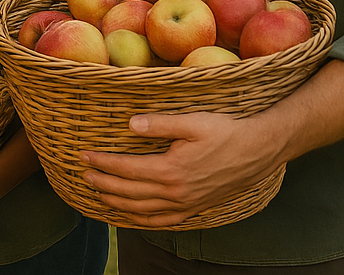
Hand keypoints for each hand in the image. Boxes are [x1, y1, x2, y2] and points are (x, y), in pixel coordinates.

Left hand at [81, 111, 284, 226]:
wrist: (259, 151)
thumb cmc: (226, 132)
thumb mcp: (192, 122)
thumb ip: (160, 125)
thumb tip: (131, 125)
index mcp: (171, 170)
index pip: (126, 168)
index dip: (103, 162)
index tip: (84, 155)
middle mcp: (176, 192)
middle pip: (129, 192)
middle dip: (103, 183)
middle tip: (84, 175)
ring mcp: (186, 204)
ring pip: (143, 210)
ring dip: (117, 203)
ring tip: (98, 194)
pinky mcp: (195, 208)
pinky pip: (163, 221)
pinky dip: (143, 221)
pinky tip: (131, 217)